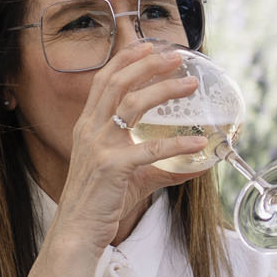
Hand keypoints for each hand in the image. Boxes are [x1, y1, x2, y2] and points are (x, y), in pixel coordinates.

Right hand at [48, 40, 208, 250]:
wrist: (78, 230)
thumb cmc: (102, 200)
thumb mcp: (132, 175)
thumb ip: (161, 165)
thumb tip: (196, 163)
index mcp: (89, 126)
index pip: (104, 82)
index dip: (126, 61)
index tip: (148, 46)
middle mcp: (90, 131)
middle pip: (117, 84)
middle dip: (147, 65)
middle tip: (176, 55)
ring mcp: (99, 147)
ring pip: (131, 106)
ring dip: (163, 91)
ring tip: (190, 85)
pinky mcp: (112, 168)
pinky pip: (149, 150)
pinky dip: (177, 145)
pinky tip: (198, 143)